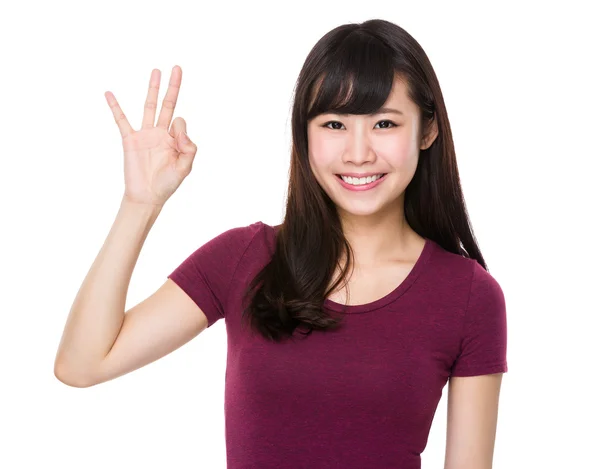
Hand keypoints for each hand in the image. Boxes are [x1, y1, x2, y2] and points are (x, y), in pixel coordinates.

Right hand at [104, 65, 196, 206]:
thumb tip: (179, 123)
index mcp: (174, 139)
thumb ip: (189, 146)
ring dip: (153, 88)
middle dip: (173, 86)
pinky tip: (109, 93)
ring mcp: (144, 134)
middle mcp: (160, 133)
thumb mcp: (185, 167)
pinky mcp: (130, 139)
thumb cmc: (167, 184)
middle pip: (167, 104)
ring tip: (156, 70)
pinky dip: (115, 107)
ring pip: (149, 106)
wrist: (147, 196)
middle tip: (177, 67)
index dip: (180, 129)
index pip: (180, 121)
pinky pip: (121, 120)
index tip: (175, 142)